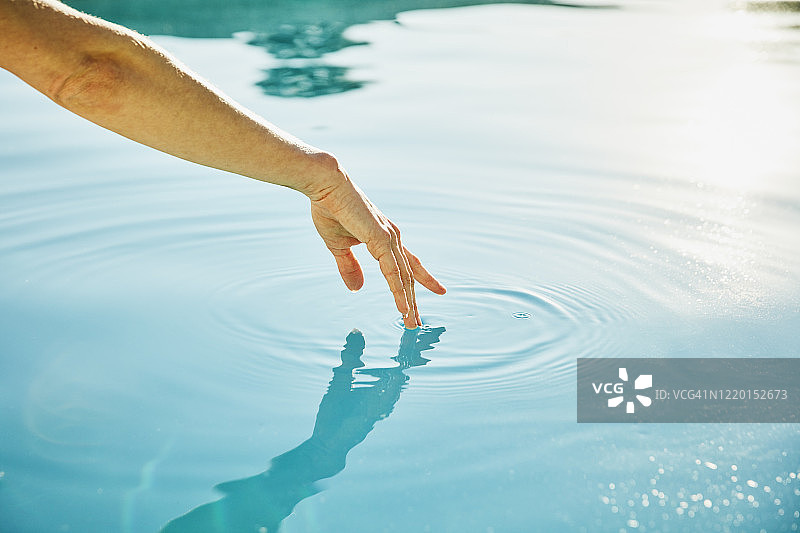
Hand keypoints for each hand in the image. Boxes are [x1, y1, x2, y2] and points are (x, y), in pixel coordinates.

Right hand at [307, 167, 445, 328]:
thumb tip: (358, 290)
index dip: (423, 279)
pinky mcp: (381, 240)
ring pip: (404, 278)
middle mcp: (392, 238)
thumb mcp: (338, 246)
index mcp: (384, 237)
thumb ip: (349, 267)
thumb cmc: (330, 210)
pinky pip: (393, 273)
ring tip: (411, 323)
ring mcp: (389, 239)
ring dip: (408, 303)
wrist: (325, 186)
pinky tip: (403, 308)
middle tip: (419, 323)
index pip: (408, 264)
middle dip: (415, 300)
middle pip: (409, 276)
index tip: (439, 291)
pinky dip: (399, 292)